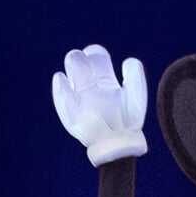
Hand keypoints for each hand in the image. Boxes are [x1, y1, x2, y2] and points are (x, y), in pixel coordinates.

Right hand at [51, 44, 147, 166]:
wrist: (119, 143)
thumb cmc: (129, 120)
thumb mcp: (136, 95)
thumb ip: (134, 76)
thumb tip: (128, 60)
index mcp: (105, 80)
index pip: (96, 57)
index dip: (94, 53)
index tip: (95, 56)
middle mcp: (90, 87)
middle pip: (79, 62)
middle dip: (78, 59)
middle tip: (83, 66)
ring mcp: (79, 98)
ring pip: (70, 75)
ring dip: (71, 70)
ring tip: (78, 78)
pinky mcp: (69, 112)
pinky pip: (61, 94)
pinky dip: (60, 86)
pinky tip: (63, 80)